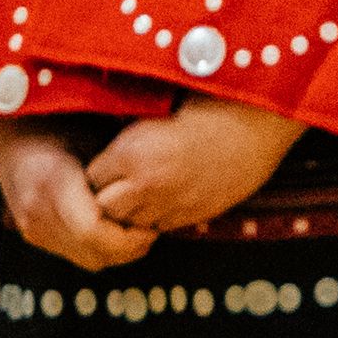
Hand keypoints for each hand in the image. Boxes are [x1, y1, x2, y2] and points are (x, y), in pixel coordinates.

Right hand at [0, 119, 158, 272]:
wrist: (11, 134)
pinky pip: (77, 255)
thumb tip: (158, 180)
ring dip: (117, 252)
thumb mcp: (90, 134)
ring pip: (89, 260)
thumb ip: (116, 165)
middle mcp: (38, 213)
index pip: (92, 231)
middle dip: (129, 248)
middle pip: (94, 253)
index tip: (152, 225)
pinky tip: (114, 228)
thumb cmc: (57, 123)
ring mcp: (33, 229)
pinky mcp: (34, 237)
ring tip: (136, 228)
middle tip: (152, 228)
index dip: (127, 237)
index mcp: (52, 182)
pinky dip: (100, 248)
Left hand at [87, 97, 306, 233]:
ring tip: (142, 193)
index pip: (91, 177)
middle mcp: (145, 184)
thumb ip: (125, 143)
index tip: (107, 163)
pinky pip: (159, 227)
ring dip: (131, 211)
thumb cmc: (199, 110)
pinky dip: (156, 217)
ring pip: (131, 223)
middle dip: (107, 196)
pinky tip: (165, 199)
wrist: (246, 127)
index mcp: (131, 153)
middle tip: (118, 183)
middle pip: (105, 207)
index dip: (97, 171)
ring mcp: (168, 204)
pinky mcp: (189, 216)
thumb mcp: (151, 118)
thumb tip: (103, 157)